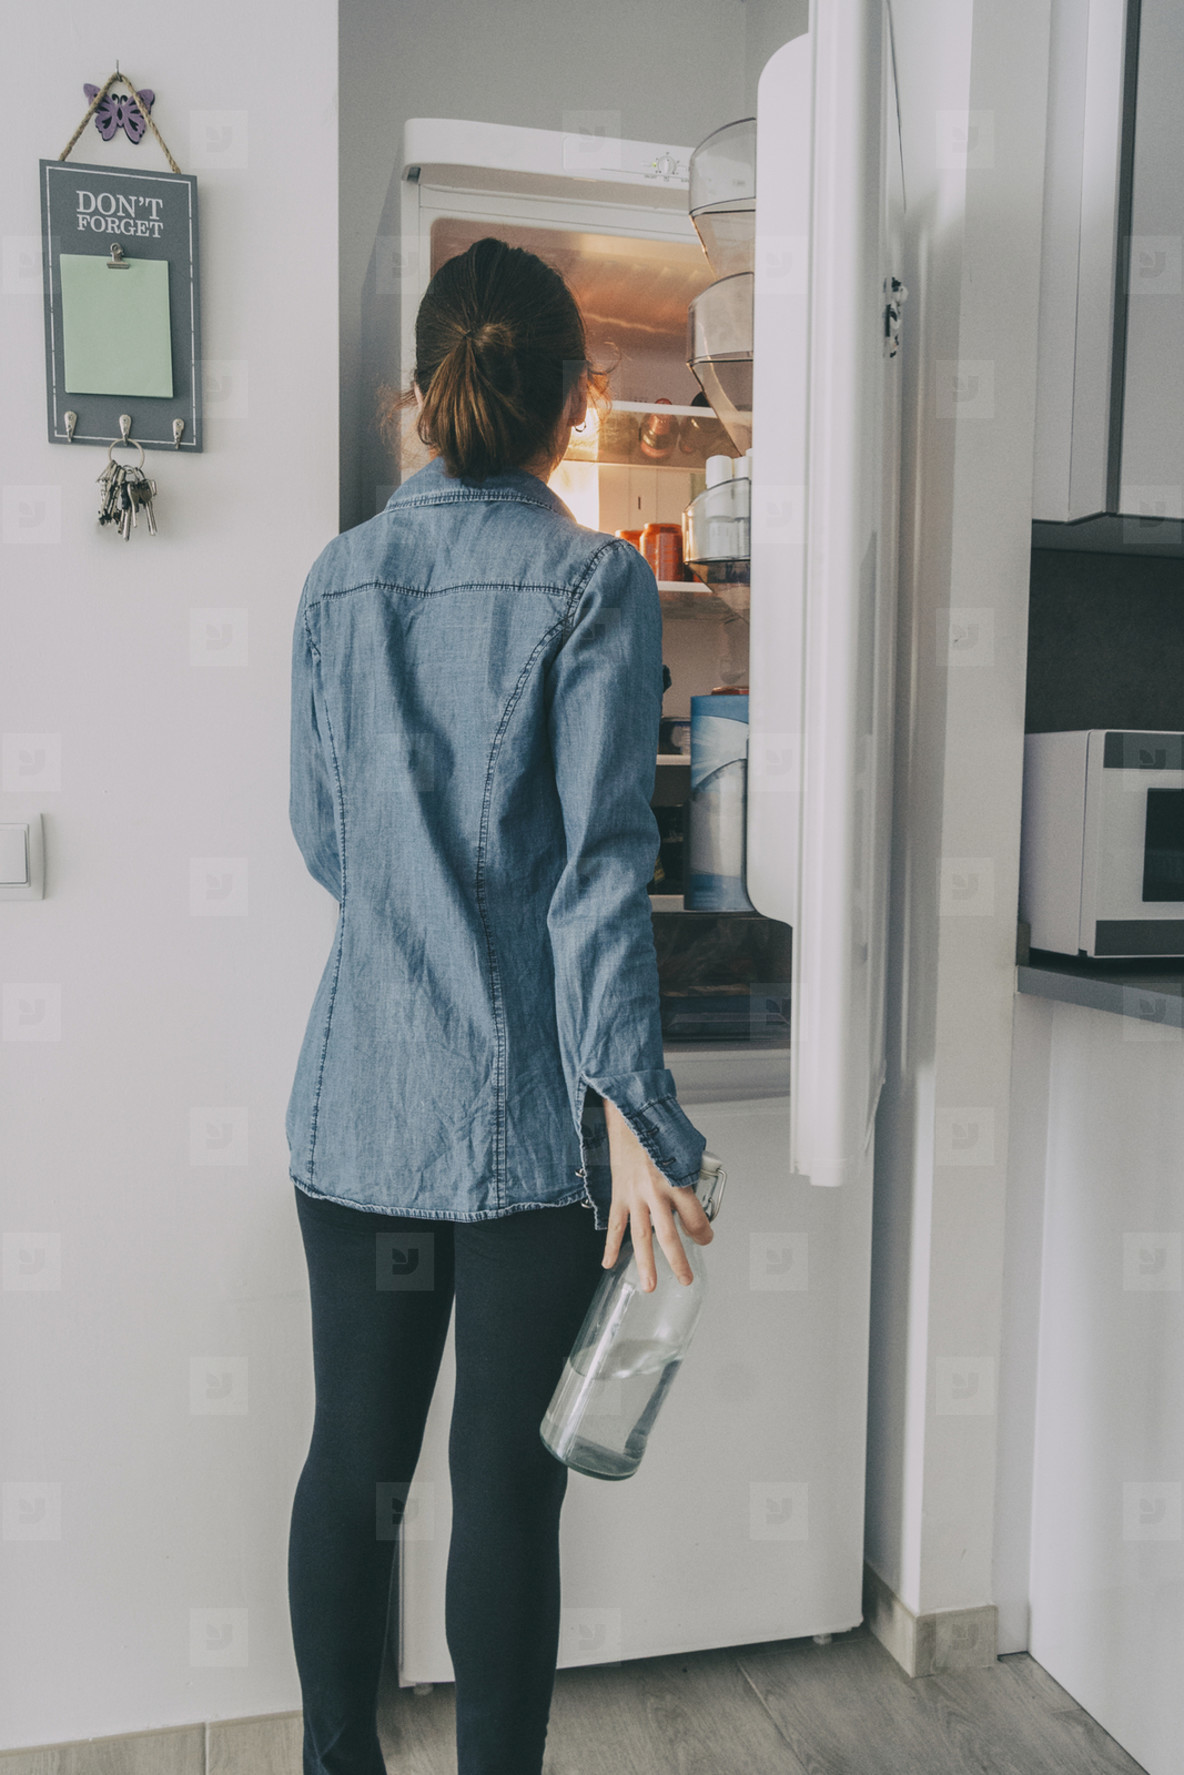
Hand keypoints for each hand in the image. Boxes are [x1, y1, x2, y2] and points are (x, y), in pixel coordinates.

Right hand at [600, 1099, 712, 1290]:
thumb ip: (691, 1178)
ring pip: (640, 1236)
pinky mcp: (618, 1194)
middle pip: (669, 1235)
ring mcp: (634, 1195)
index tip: (706, 1239)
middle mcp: (655, 1191)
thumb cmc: (659, 1131)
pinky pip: (615, 1225)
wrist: (630, 1116)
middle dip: (678, 1261)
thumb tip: (698, 1199)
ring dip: (646, 1263)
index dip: (703, 1233)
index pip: (695, 1217)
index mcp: (676, 1179)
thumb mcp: (685, 1152)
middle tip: (686, 1279)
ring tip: (649, 1285)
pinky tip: (609, 1263)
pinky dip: (611, 1246)